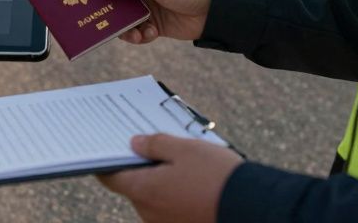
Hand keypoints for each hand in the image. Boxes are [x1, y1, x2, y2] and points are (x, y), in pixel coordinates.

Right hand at [97, 0, 212, 43]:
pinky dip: (140, 35)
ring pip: (124, 19)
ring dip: (125, 28)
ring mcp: (148, 6)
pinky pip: (138, 31)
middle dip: (109, 11)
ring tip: (133, 33)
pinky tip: (148, 35)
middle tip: (98, 20)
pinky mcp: (154, 24)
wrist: (215, 9)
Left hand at [97, 134, 241, 222]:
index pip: (111, 178)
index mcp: (144, 191)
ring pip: (155, 197)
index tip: (107, 149)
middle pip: (135, 186)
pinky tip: (193, 180)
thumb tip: (135, 144)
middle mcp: (149, 213)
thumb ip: (156, 144)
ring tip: (181, 161)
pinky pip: (171, 208)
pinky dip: (175, 194)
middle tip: (153, 146)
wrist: (251, 207)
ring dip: (161, 181)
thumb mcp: (184, 149)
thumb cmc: (216, 176)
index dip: (106, 162)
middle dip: (142, 167)